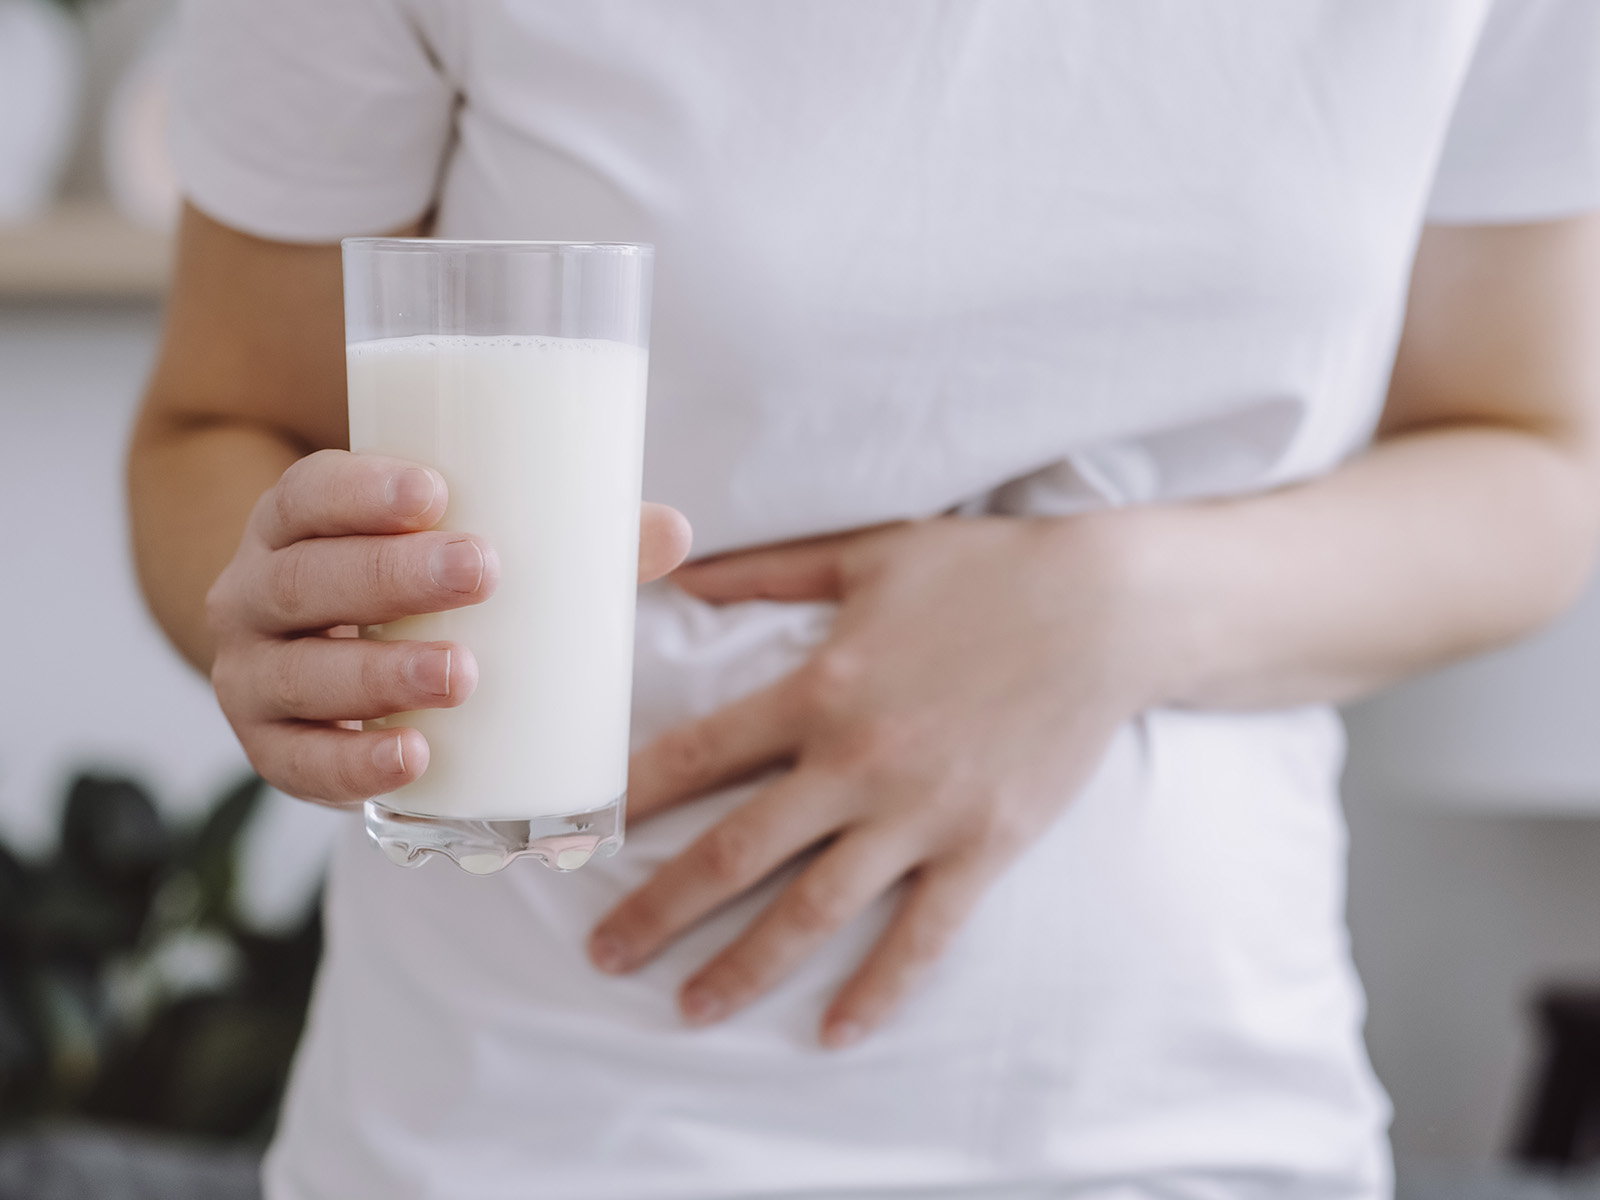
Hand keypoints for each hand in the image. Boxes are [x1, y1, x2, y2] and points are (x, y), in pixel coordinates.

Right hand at [206, 448, 691, 805]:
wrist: (320, 660)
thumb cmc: (411, 587)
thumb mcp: (467, 548)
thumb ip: (563, 538)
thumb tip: (673, 530)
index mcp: (297, 524)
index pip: (307, 492)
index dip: (360, 490)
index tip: (435, 492)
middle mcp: (254, 594)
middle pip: (305, 579)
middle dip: (392, 577)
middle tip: (482, 574)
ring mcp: (254, 676)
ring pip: (299, 674)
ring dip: (378, 674)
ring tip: (462, 674)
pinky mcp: (272, 750)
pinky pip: (296, 766)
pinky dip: (351, 766)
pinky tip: (412, 759)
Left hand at [588, 514, 1168, 1046]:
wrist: (1107, 609)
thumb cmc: (983, 572)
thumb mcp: (865, 554)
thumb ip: (764, 570)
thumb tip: (681, 567)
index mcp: (816, 689)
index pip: (697, 757)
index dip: (628, 800)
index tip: (575, 839)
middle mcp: (855, 763)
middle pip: (735, 854)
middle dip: (659, 910)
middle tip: (602, 955)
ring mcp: (921, 814)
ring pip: (814, 911)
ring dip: (744, 967)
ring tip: (688, 1009)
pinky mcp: (983, 847)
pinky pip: (922, 935)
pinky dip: (878, 989)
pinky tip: (835, 1032)